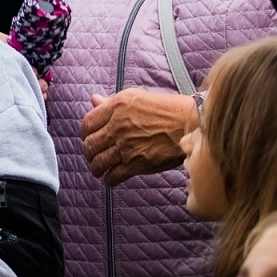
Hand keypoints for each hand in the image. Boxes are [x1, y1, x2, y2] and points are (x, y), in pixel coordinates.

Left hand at [81, 88, 195, 185]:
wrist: (191, 123)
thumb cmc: (166, 108)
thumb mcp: (136, 97)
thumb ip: (111, 102)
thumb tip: (93, 100)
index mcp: (116, 107)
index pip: (87, 124)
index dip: (85, 134)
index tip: (88, 138)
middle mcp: (118, 126)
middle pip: (90, 145)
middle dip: (88, 153)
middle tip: (92, 156)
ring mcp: (127, 146)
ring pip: (99, 162)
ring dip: (96, 168)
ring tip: (98, 169)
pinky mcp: (138, 163)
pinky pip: (115, 175)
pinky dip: (109, 179)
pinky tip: (110, 179)